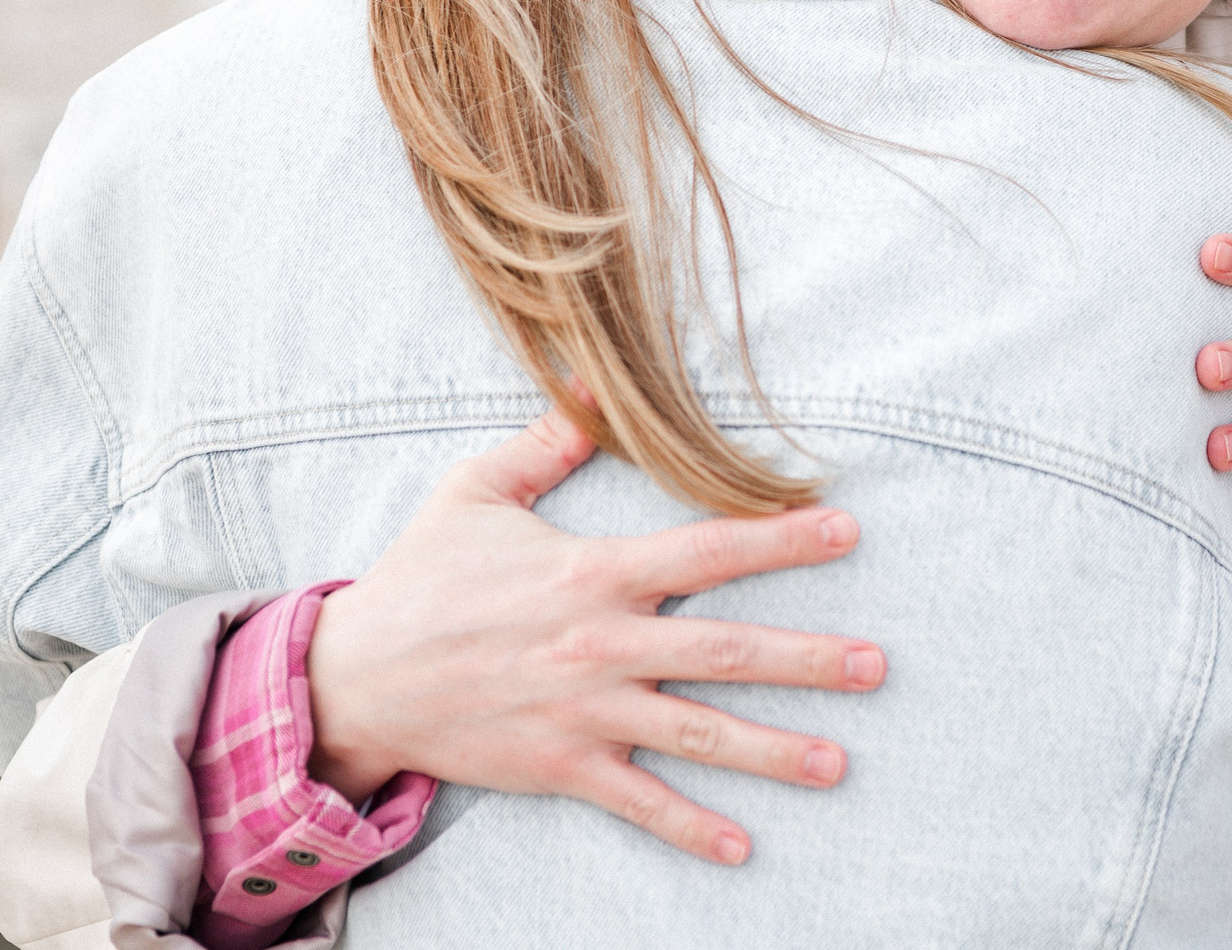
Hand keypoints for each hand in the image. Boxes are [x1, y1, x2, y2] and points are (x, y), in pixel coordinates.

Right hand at [307, 411, 886, 866]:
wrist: (356, 677)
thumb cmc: (421, 579)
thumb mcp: (476, 492)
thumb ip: (545, 441)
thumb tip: (592, 384)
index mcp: (592, 572)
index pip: (704, 551)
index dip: (779, 539)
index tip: (843, 531)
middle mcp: (601, 643)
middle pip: (725, 650)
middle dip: (807, 659)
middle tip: (875, 665)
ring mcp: (586, 712)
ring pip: (698, 732)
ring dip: (774, 750)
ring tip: (840, 763)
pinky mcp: (562, 766)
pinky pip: (639, 802)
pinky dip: (690, 827)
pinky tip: (742, 846)